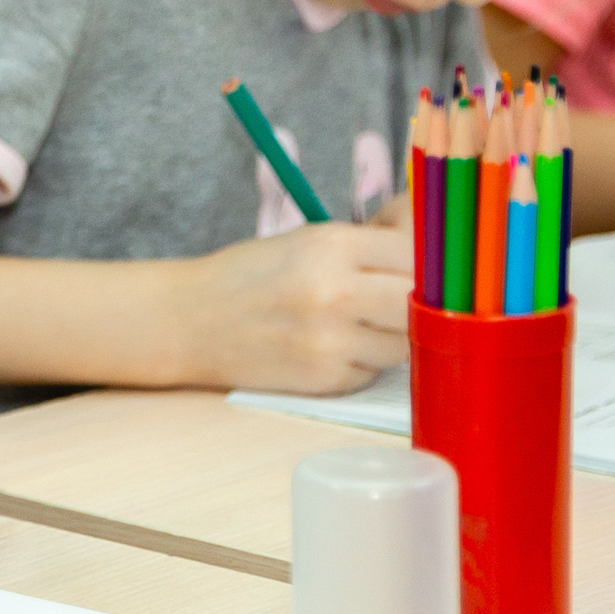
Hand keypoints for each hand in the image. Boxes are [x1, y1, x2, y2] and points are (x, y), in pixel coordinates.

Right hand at [169, 221, 411, 394]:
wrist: (189, 321)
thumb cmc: (249, 276)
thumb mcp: (305, 240)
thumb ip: (368, 240)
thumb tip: (425, 234)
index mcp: (329, 245)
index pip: (415, 251)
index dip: (423, 258)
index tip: (415, 261)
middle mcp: (334, 291)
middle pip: (423, 299)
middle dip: (419, 298)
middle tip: (400, 294)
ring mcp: (330, 340)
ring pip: (407, 342)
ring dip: (394, 333)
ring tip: (361, 321)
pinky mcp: (325, 379)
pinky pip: (375, 370)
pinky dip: (365, 360)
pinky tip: (335, 344)